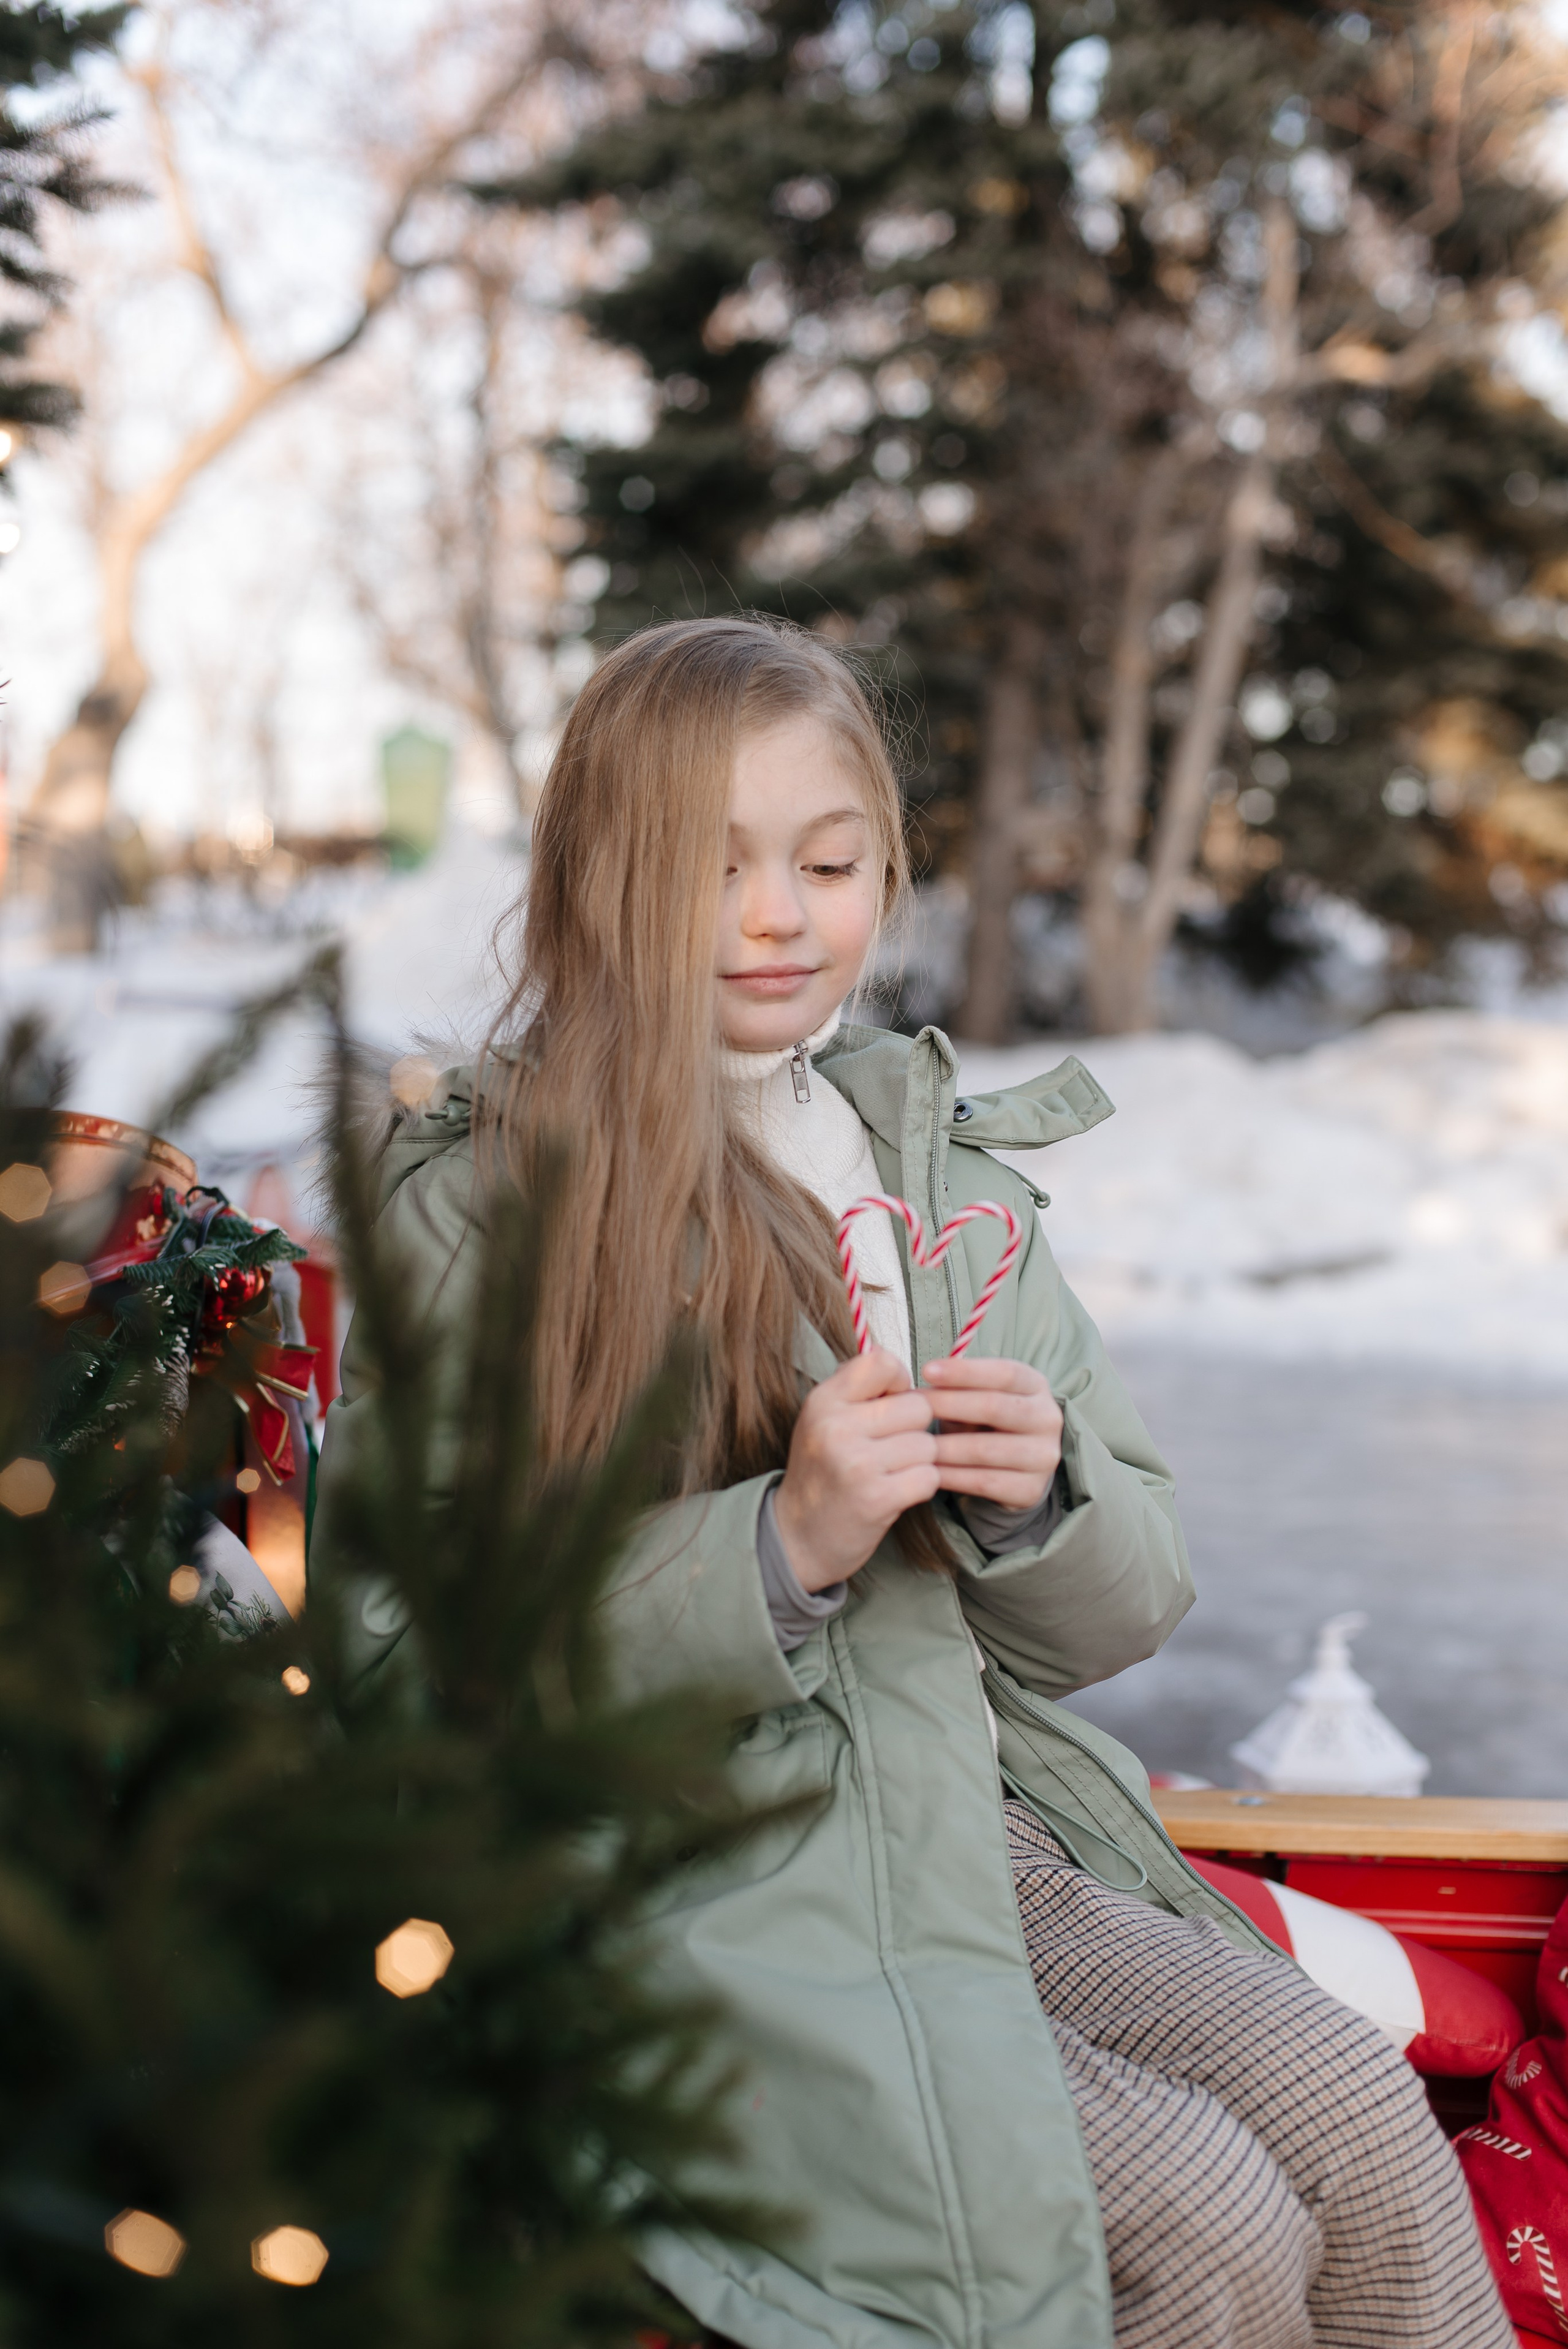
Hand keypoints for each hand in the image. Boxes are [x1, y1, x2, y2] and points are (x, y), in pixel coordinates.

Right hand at [774, 1348, 939, 1591]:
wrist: (798, 1536)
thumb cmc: (822, 1472)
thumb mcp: (823, 1420)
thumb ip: (858, 1389)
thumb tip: (901, 1370)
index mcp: (823, 1402)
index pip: (882, 1361)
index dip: (899, 1381)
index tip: (891, 1402)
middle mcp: (836, 1428)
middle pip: (918, 1406)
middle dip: (914, 1428)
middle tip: (890, 1447)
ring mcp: (856, 1464)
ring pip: (927, 1444)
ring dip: (919, 1460)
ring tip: (891, 1471)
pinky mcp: (876, 1498)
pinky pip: (928, 1477)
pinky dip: (921, 1485)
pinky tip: (897, 1490)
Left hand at [921, 1355, 1062, 1512]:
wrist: (1018, 1468)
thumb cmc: (988, 1421)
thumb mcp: (979, 1397)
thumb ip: (959, 1390)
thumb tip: (920, 1390)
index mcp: (1036, 1386)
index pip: (1004, 1373)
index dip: (964, 1372)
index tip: (927, 1371)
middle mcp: (1047, 1419)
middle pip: (995, 1407)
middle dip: (949, 1405)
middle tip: (913, 1408)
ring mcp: (1043, 1456)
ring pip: (985, 1449)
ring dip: (944, 1446)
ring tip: (912, 1443)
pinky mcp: (1031, 1489)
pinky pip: (983, 1482)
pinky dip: (951, 1476)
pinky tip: (927, 1471)